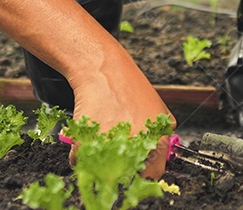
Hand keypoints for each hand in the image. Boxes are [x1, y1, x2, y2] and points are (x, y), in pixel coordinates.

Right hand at [67, 57, 175, 178]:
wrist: (103, 69)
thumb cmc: (129, 86)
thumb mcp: (158, 108)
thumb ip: (163, 131)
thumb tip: (160, 150)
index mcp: (155, 139)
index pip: (153, 173)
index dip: (142, 171)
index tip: (136, 169)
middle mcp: (135, 145)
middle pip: (126, 173)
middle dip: (119, 168)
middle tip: (115, 155)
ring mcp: (111, 144)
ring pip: (101, 168)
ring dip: (97, 160)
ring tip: (100, 140)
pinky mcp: (87, 141)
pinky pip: (80, 159)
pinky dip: (80, 151)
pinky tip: (86, 135)